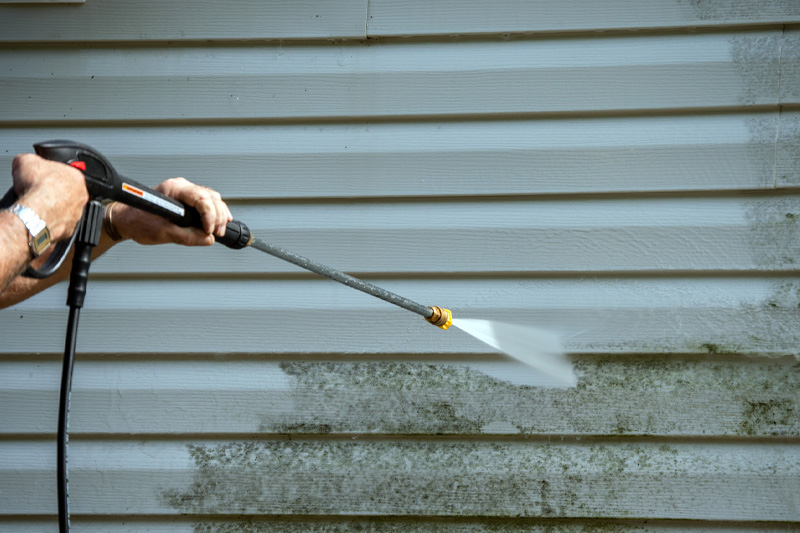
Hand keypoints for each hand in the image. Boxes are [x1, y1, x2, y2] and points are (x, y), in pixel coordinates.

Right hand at [12, 154, 88, 241]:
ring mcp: (77, 213)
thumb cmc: (36, 187)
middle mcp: (81, 196)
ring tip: (40, 206)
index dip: (51, 175)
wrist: (35, 212)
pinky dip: (52, 221)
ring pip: (66, 209)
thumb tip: (27, 161)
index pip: (66, 173)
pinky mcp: (70, 229)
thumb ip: (31, 159)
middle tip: (40, 192)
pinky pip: (61, 224)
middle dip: (55, 192)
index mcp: (76, 177)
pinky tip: (42, 217)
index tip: (42, 178)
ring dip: (55, 208)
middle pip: (68, 192)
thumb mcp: (27, 160)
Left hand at [110, 177, 232, 245]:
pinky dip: (215, 213)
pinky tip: (219, 222)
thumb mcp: (163, 233)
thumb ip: (188, 237)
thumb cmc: (137, 221)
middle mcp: (181, 187)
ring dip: (219, 215)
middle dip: (218, 217)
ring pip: (212, 199)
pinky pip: (207, 202)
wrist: (125, 220)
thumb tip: (207, 239)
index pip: (202, 199)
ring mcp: (184, 192)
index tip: (209, 231)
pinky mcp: (186, 199)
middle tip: (217, 233)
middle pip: (211, 198)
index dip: (210, 216)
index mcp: (174, 189)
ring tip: (218, 231)